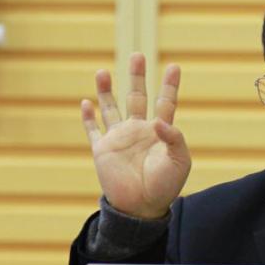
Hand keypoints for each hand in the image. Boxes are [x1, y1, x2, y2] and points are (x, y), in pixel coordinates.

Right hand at [80, 53, 190, 218]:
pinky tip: (86, 102)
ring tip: (103, 72)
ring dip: (107, 91)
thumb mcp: (179, 161)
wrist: (141, 209)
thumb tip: (158, 120)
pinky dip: (89, 117)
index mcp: (160, 132)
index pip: (165, 102)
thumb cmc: (165, 186)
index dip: (169, 85)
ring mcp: (119, 139)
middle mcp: (138, 130)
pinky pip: (93, 130)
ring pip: (111, 108)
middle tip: (137, 56)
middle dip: (136, 77)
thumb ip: (174, 138)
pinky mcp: (103, 150)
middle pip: (136, 97)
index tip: (174, 66)